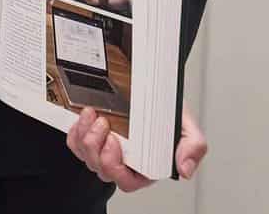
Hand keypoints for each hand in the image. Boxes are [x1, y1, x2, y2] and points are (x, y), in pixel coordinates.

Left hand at [66, 104, 206, 189]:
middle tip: (105, 125)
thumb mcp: (188, 126)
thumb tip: (185, 169)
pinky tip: (84, 118)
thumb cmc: (168, 111)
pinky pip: (75, 143)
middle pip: (101, 169)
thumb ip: (193, 147)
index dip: (115, 167)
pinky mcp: (92, 136)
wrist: (153, 86)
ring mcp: (106, 149)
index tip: (115, 142)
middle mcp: (124, 161)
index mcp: (146, 166)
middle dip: (98, 149)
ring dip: (86, 136)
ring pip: (86, 156)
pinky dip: (76, 131)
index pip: (126, 181)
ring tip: (94, 115)